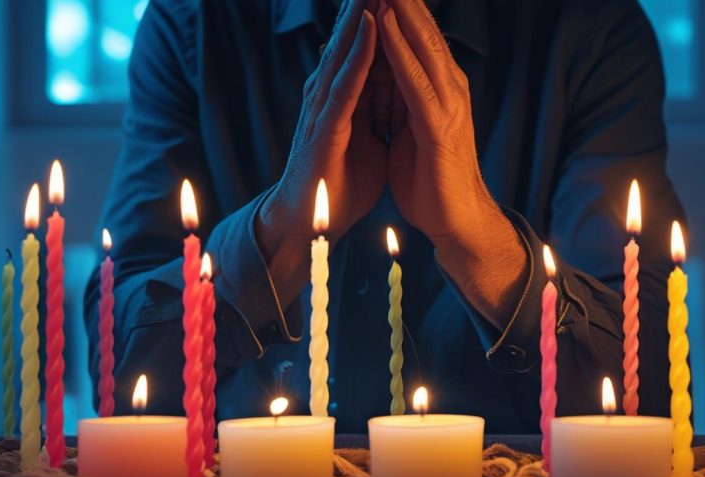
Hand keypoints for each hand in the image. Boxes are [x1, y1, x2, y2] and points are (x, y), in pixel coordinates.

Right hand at [257, 1, 384, 299]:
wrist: (312, 225)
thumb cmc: (338, 184)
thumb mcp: (366, 139)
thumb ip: (375, 111)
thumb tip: (392, 94)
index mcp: (342, 98)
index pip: (360, 46)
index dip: (376, 13)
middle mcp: (328, 95)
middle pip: (349, 38)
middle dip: (365, 1)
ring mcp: (323, 110)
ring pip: (344, 51)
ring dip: (361, 13)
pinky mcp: (324, 130)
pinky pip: (346, 85)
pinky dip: (358, 55)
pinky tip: (370, 29)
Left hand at [377, 0, 526, 327]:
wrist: (455, 221)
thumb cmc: (431, 178)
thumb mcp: (412, 127)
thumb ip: (404, 97)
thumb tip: (387, 73)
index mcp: (439, 88)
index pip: (419, 35)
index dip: (400, 3)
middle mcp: (449, 88)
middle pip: (423, 30)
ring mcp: (448, 106)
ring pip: (422, 48)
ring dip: (400, 11)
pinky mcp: (439, 129)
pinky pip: (415, 84)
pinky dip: (398, 54)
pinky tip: (382, 29)